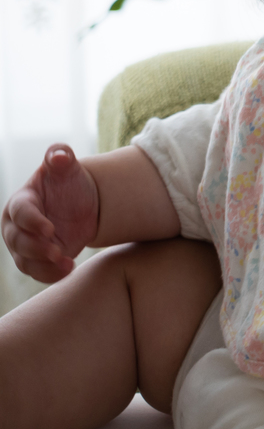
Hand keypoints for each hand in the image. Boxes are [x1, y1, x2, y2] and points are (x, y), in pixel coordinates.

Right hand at [2, 145, 99, 280]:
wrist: (81, 204)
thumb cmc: (68, 182)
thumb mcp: (67, 168)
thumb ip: (61, 157)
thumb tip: (58, 154)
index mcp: (20, 202)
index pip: (20, 213)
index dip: (33, 222)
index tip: (50, 229)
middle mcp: (16, 227)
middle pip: (18, 241)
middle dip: (36, 248)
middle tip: (57, 251)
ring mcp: (24, 245)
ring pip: (25, 261)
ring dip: (43, 266)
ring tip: (66, 264)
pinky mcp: (37, 260)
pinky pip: (37, 272)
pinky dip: (50, 275)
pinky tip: (68, 270)